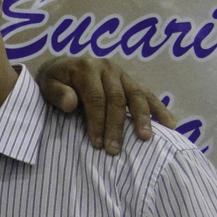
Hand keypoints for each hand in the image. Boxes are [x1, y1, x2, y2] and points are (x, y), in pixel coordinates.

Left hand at [36, 56, 175, 154]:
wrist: (62, 67)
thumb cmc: (54, 81)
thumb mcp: (47, 84)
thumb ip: (57, 94)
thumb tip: (71, 104)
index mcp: (87, 68)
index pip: (96, 98)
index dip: (97, 122)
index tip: (97, 144)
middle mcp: (107, 68)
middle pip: (117, 99)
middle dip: (117, 126)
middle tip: (115, 150)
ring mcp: (122, 74)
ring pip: (136, 95)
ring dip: (142, 118)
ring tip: (146, 138)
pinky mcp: (130, 81)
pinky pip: (147, 94)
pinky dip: (158, 109)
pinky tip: (169, 124)